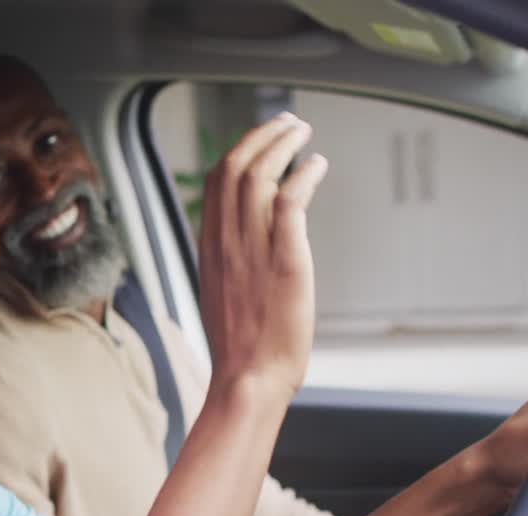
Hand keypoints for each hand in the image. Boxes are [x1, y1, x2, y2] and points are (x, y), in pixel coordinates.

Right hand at [198, 112, 327, 398]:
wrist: (249, 380)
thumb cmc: (242, 348)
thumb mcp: (223, 295)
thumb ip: (232, 263)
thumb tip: (247, 246)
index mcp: (210, 249)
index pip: (215, 182)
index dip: (239, 150)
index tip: (263, 138)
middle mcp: (226, 243)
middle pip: (233, 167)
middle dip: (261, 136)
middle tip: (288, 124)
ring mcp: (252, 251)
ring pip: (258, 176)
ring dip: (282, 146)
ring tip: (303, 133)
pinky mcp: (284, 261)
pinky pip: (288, 203)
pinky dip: (302, 176)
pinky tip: (317, 166)